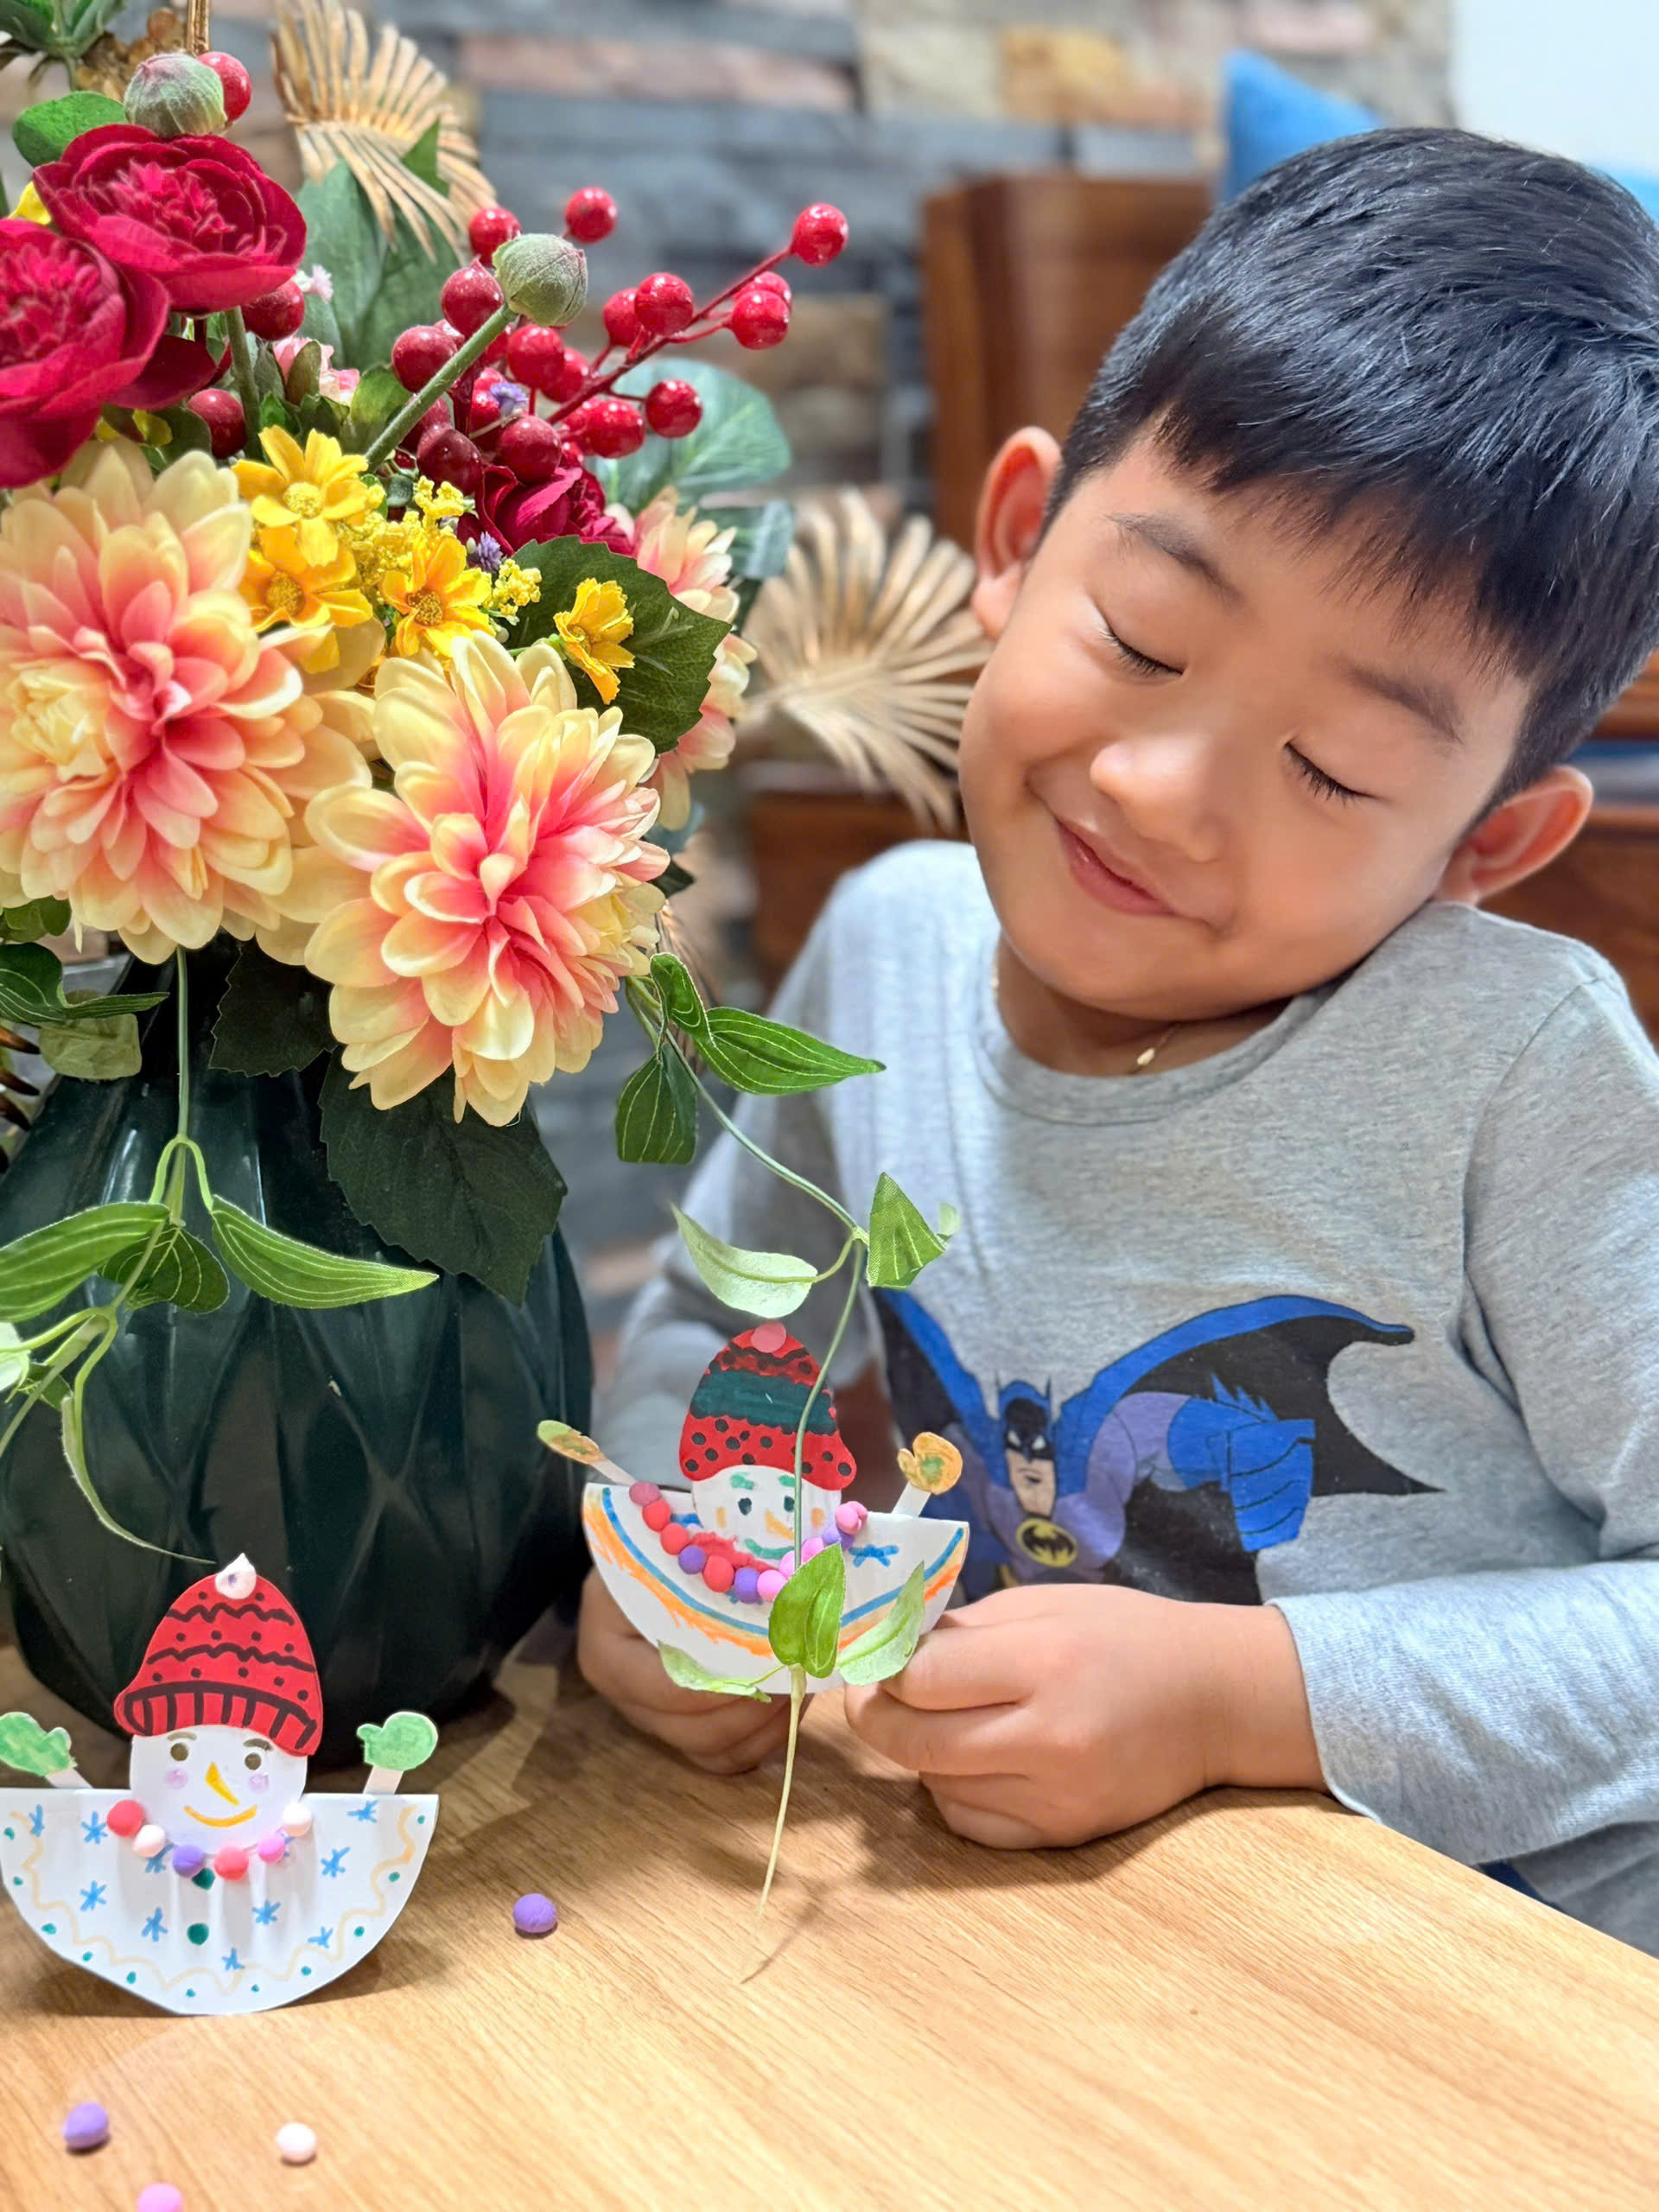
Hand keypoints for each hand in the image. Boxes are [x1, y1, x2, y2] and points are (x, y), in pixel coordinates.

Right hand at [576, 1570, 794, 1774]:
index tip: (778, 1662)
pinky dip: (760, 1738)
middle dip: (756, 1708)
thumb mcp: (670, 1554)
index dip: (729, 1684)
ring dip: (766, 1726)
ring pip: (712, 1750)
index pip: (671, 1687)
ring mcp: (649, 1717)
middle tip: (800, 1674)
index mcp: (607, 1652)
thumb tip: (782, 1603)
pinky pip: (722, 1756)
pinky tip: (789, 1705)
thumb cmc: (656, 1549)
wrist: (639, 1559)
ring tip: (802, 1686)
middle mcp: (623, 1695)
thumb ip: (710, 1585)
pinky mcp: (677, 1728)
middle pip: (694, 1730)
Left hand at [843, 1583, 1322, 1847]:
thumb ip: (964, 1630)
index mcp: (1046, 1661)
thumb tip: (886, 1649)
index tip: (875, 1655)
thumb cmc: (1126, 1636)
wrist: (1215, 1700)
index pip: (922, 1678)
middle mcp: (1052, 1737)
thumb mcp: (1045, 1604)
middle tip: (874, 1694)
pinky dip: (952, 1793)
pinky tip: (971, 1761)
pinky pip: (971, 1824)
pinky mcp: (1065, 1836)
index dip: (884, 1667)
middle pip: (916, 1741)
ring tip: (939, 1718)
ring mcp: (1059, 1796)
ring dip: (919, 1752)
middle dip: (876, 1716)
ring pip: (937, 1785)